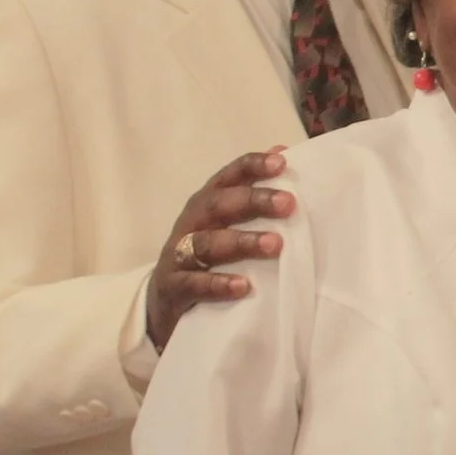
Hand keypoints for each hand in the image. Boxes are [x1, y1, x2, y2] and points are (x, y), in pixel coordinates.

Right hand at [147, 150, 293, 349]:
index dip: (252, 167)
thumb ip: (255, 194)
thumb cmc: (210, 255)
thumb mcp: (230, 224)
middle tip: (288, 203)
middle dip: (253, 201)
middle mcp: (192, 223)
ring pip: (207, 244)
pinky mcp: (173, 287)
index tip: (281, 163)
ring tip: (275, 244)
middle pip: (219, 205)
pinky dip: (217, 284)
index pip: (229, 177)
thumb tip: (283, 152)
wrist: (167, 301)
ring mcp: (179, 255)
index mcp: (208, 203)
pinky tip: (243, 286)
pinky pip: (193, 284)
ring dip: (241, 242)